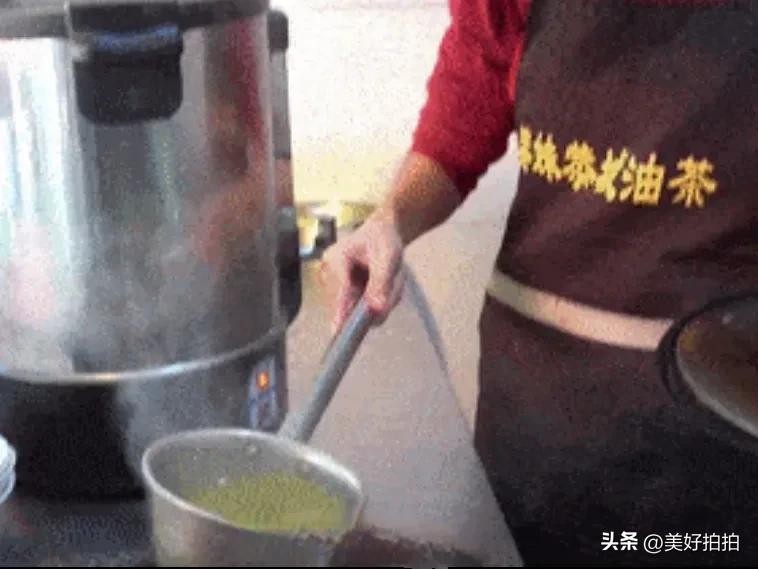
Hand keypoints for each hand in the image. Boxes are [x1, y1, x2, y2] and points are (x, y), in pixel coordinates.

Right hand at [319, 210, 405, 334]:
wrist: (380, 233)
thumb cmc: (382, 239)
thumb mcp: (387, 258)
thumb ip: (381, 284)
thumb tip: (376, 309)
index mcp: (335, 259)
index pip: (339, 292)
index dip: (341, 312)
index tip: (339, 331)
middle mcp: (327, 275)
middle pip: (350, 305)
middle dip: (377, 300)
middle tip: (394, 281)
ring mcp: (333, 287)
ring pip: (358, 311)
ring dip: (379, 301)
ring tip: (389, 279)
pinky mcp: (341, 297)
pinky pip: (361, 311)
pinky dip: (376, 302)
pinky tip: (382, 285)